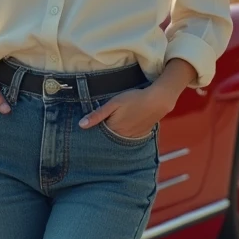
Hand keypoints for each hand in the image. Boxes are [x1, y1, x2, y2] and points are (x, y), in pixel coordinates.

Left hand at [78, 58, 196, 137]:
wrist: (157, 101)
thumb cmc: (133, 99)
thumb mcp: (113, 103)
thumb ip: (97, 114)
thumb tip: (81, 125)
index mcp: (113, 130)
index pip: (98, 134)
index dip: (93, 130)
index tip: (87, 129)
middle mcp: (122, 137)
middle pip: (108, 138)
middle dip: (102, 135)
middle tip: (99, 127)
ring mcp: (132, 137)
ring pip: (118, 139)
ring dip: (113, 136)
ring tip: (113, 126)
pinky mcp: (140, 135)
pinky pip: (128, 139)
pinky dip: (123, 135)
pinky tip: (124, 127)